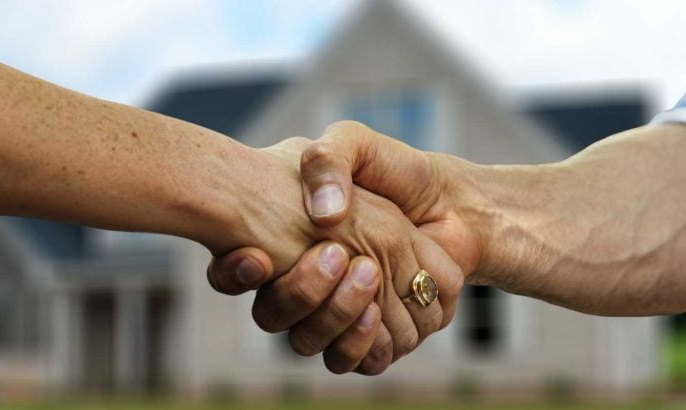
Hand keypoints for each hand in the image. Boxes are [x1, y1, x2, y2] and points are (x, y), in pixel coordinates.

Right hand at [216, 136, 463, 373]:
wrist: (449, 198)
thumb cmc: (392, 170)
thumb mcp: (351, 144)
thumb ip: (326, 160)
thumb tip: (322, 216)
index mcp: (283, 241)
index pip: (237, 273)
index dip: (236, 272)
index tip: (259, 255)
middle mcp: (305, 283)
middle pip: (274, 316)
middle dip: (300, 293)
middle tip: (336, 253)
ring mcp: (339, 314)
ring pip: (311, 342)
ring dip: (334, 315)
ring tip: (365, 273)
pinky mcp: (378, 336)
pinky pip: (355, 361)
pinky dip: (362, 342)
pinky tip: (374, 310)